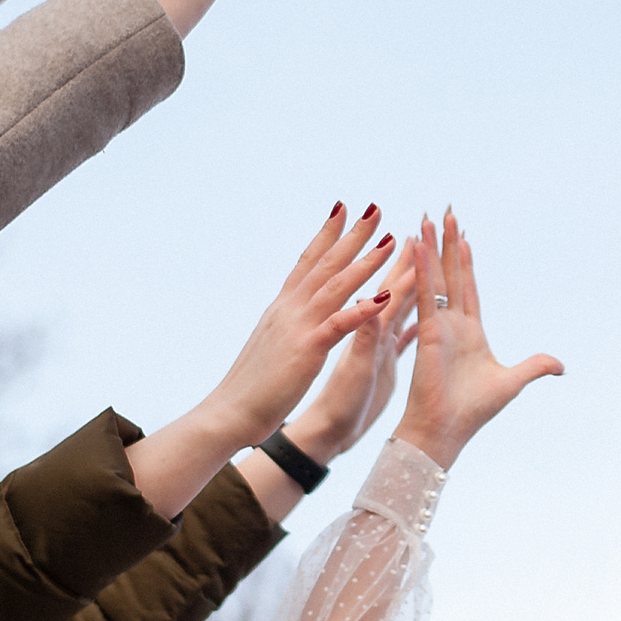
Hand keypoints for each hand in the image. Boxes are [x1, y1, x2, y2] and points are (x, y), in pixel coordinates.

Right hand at [201, 204, 400, 446]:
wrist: (228, 412)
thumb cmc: (249, 388)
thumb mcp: (270, 345)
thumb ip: (283, 326)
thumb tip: (285, 316)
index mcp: (282, 308)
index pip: (306, 262)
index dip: (326, 234)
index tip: (342, 208)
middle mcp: (289, 309)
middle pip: (325, 264)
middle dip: (352, 235)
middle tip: (376, 208)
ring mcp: (298, 327)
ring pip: (336, 286)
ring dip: (366, 262)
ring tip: (391, 240)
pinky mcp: (307, 351)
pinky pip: (339, 325)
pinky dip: (362, 310)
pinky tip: (384, 297)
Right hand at [391, 210, 562, 468]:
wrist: (445, 431)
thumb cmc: (472, 412)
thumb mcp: (512, 382)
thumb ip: (534, 367)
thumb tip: (560, 365)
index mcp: (471, 333)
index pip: (469, 289)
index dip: (467, 263)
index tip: (465, 238)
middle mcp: (453, 325)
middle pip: (452, 275)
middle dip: (449, 245)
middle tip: (445, 214)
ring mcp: (440, 325)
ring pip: (437, 278)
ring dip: (434, 248)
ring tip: (429, 219)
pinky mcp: (430, 331)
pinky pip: (428, 294)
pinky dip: (424, 269)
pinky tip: (419, 245)